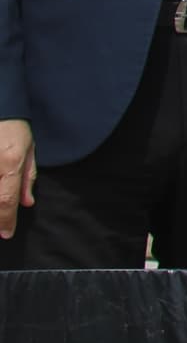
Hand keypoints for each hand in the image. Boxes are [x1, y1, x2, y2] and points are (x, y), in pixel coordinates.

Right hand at [0, 119, 29, 238]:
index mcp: (10, 164)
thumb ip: (27, 178)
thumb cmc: (14, 128)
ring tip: (0, 215)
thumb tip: (27, 203)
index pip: (6, 201)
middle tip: (0, 228)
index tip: (6, 234)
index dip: (5, 221)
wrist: (0, 109)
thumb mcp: (29, 150)